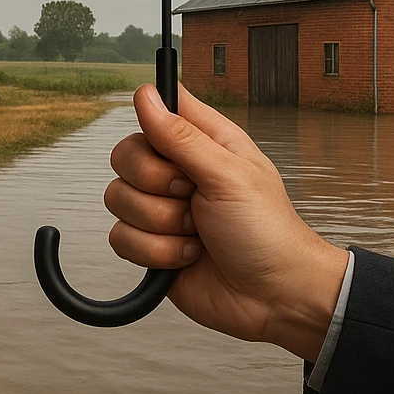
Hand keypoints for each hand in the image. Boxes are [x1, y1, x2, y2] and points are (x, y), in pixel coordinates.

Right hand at [104, 83, 348, 361]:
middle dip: (155, 183)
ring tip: (196, 232)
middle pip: (125, 155)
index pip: (158, 108)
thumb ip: (181, 135)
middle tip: (191, 194)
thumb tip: (147, 95)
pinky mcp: (151, 245)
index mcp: (203, 141)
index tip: (169, 147)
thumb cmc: (269, 232)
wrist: (274, 298)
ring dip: (161, 224)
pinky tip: (188, 255)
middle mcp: (178, 170)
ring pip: (118, 199)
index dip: (152, 122)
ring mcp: (163, 208)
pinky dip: (156, 253)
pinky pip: (121, 238)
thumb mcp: (228, 174)